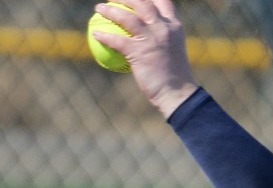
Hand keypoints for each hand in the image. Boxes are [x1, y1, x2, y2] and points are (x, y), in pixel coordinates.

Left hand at [93, 0, 199, 118]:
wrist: (177, 92)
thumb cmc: (173, 78)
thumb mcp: (172, 52)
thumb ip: (161, 41)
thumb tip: (146, 39)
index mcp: (174, 26)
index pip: (162, 2)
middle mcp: (163, 27)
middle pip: (143, 3)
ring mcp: (151, 38)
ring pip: (127, 17)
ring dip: (110, 10)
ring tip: (99, 8)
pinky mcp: (139, 51)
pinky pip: (117, 41)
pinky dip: (104, 36)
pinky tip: (95, 35)